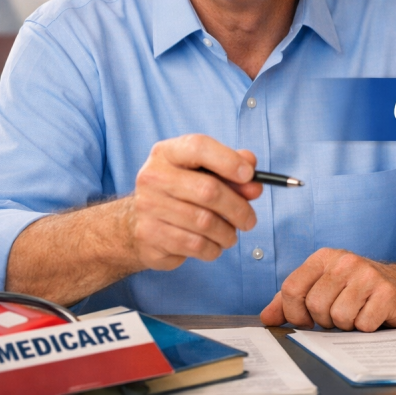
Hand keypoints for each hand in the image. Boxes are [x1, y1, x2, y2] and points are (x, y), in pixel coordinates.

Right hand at [128, 134, 262, 270]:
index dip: (229, 161)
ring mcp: (147, 207)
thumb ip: (233, 169)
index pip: (199, 147)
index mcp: (168, 153)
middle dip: (238, 208)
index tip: (250, 176)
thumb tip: (254, 183)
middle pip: (208, 190)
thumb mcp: (206, 171)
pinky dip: (213, 248)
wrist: (141, 220)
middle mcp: (153, 177)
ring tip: (231, 234)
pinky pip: (194, 245)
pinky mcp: (148, 235)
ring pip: (204, 222)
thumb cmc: (182, 191)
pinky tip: (214, 245)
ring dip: (227, 232)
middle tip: (250, 220)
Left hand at [259, 248, 395, 331]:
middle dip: (325, 320)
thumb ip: (292, 300)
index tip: (306, 320)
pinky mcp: (386, 293)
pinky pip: (362, 324)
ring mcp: (367, 275)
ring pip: (338, 317)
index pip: (291, 288)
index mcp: (325, 257)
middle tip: (340, 314)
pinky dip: (366, 327)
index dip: (294, 312)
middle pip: (315, 306)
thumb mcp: (325, 286)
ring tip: (357, 313)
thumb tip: (266, 318)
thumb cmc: (361, 289)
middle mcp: (345, 261)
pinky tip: (373, 315)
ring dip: (346, 325)